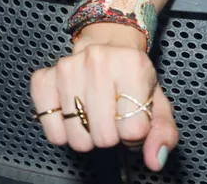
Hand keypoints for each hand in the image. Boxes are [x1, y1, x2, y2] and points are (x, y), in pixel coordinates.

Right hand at [30, 23, 177, 167]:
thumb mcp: (157, 101)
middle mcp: (98, 60)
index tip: (132, 118)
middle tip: (113, 118)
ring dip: (88, 135)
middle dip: (111, 135)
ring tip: (95, 116)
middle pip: (103, 136)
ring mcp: (67, 68)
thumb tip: (155, 160)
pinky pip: (52, 131)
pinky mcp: (44, 78)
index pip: (134, 129)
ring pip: (77, 137)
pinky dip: (63, 132)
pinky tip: (74, 115)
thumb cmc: (133, 78)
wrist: (109, 46)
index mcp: (132, 64)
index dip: (135, 134)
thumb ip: (163, 133)